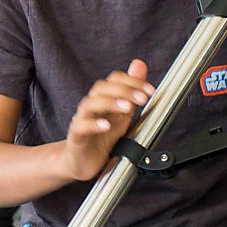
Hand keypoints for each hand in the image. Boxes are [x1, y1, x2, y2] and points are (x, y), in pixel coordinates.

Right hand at [60, 59, 153, 181]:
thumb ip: (131, 90)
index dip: (133, 81)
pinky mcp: (76, 136)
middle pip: (101, 88)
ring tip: (127, 109)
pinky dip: (93, 124)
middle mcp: (91, 105)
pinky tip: (106, 126)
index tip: (151, 91)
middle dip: (124, 90)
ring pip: (90, 104)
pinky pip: (80, 126)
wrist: (83, 162)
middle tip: (142, 99)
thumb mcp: (123, 113)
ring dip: (110, 103)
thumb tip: (140, 65)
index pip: (114, 79)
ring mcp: (81, 119)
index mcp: (103, 98)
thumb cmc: (102, 137)